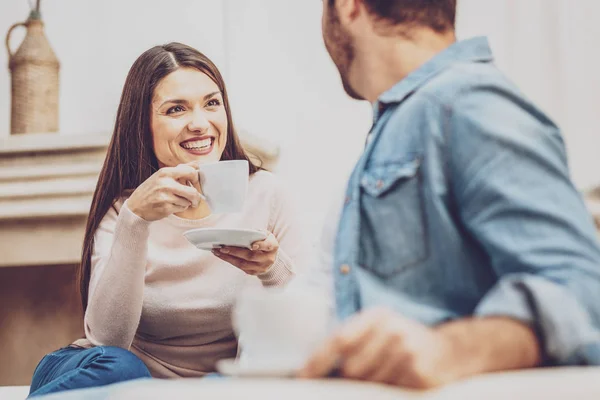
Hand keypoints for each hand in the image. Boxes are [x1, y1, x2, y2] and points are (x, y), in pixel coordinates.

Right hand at [127, 163, 202, 220]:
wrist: (135, 206)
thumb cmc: (150, 190)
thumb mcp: (162, 176)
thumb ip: (179, 170)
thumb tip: (197, 165)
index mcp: (165, 172)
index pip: (190, 172)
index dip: (196, 178)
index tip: (195, 182)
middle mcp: (165, 184)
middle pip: (192, 192)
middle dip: (196, 197)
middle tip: (195, 199)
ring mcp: (165, 197)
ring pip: (188, 201)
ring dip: (186, 203)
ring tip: (176, 201)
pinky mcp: (165, 208)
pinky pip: (182, 208)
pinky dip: (180, 208)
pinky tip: (172, 206)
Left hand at [212, 232, 278, 274]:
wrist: (271, 258)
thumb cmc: (265, 242)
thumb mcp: (265, 235)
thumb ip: (257, 233)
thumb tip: (242, 234)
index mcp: (273, 247)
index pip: (267, 246)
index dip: (260, 246)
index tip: (252, 245)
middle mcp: (268, 259)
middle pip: (251, 256)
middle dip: (235, 252)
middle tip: (223, 247)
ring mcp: (261, 267)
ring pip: (243, 264)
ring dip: (229, 258)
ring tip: (217, 251)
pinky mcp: (253, 272)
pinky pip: (240, 268)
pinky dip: (230, 261)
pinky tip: (222, 256)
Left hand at [298, 308, 458, 388]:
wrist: (449, 350)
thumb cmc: (402, 340)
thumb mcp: (379, 328)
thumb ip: (351, 340)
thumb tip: (313, 367)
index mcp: (377, 316)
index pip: (340, 340)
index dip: (318, 361)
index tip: (302, 377)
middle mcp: (392, 331)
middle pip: (351, 368)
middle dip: (345, 380)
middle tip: (347, 382)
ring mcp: (407, 353)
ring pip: (369, 384)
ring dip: (367, 388)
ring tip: (380, 376)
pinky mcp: (419, 376)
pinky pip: (388, 393)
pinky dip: (386, 392)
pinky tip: (395, 381)